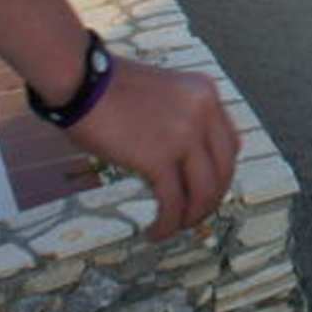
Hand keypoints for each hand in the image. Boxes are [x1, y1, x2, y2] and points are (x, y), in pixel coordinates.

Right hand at [64, 58, 241, 238]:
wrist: (81, 80)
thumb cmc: (107, 87)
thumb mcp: (161, 93)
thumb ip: (179, 119)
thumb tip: (180, 162)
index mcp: (206, 94)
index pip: (229, 144)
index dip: (220, 174)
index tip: (204, 191)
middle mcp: (204, 112)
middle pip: (223, 170)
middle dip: (210, 200)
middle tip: (192, 216)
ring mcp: (185, 135)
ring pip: (204, 191)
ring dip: (191, 217)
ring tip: (173, 228)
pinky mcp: (159, 158)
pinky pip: (173, 202)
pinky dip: (167, 223)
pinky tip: (154, 231)